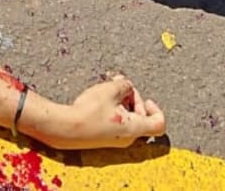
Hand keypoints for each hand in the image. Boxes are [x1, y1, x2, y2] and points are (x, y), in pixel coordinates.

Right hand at [38, 75, 164, 149]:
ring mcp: (115, 140)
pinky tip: (101, 99)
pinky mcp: (104, 138)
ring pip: (127, 119)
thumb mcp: (110, 90)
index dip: (157, 109)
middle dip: (133, 98)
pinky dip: (113, 110)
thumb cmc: (89, 112)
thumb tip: (127, 87)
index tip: (147, 99)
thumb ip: (125, 85)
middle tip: (120, 86)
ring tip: (108, 89)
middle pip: (142, 117)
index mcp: (134, 128)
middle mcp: (128, 138)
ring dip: (121, 102)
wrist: (65, 129)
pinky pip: (116, 123)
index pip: (159, 124)